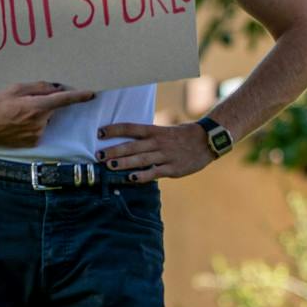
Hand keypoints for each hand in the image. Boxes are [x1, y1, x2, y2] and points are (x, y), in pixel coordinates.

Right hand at [0, 82, 100, 148]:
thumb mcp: (16, 89)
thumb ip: (38, 88)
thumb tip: (55, 89)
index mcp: (36, 107)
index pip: (63, 100)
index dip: (79, 96)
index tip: (91, 94)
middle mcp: (39, 122)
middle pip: (51, 109)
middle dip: (43, 104)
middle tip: (23, 103)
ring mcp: (37, 135)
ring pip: (44, 119)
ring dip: (36, 115)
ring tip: (16, 114)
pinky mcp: (32, 143)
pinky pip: (38, 129)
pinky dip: (31, 125)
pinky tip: (17, 124)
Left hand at [96, 121, 217, 182]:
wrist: (208, 141)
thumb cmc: (183, 136)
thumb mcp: (164, 131)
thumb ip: (147, 137)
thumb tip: (127, 140)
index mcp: (155, 131)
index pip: (131, 128)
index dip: (115, 129)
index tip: (100, 132)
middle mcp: (158, 142)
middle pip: (133, 145)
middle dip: (114, 150)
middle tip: (98, 155)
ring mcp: (165, 156)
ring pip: (142, 159)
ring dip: (125, 163)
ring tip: (110, 166)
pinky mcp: (173, 168)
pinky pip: (155, 172)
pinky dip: (143, 176)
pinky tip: (131, 178)